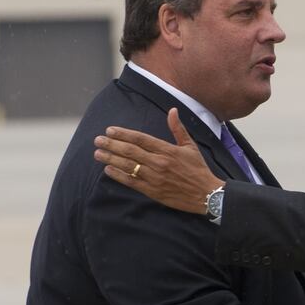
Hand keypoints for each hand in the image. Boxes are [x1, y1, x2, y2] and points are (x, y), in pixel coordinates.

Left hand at [93, 108, 222, 212]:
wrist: (207, 194)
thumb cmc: (199, 169)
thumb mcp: (190, 147)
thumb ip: (178, 129)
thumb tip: (173, 110)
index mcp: (167, 150)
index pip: (140, 139)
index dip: (123, 134)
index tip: (110, 130)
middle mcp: (159, 162)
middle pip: (130, 151)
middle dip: (111, 144)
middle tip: (98, 140)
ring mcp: (155, 177)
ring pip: (128, 165)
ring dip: (111, 158)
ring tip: (98, 153)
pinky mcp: (153, 191)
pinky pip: (132, 182)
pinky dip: (119, 175)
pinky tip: (108, 169)